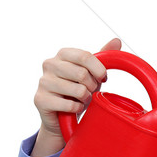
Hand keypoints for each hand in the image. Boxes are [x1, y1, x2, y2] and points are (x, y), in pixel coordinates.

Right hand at [31, 38, 121, 156]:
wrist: (60, 116)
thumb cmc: (77, 91)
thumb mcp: (91, 73)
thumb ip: (102, 56)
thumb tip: (117, 40)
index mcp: (62, 54)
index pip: (85, 56)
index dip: (99, 69)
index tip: (103, 78)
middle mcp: (49, 64)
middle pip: (82, 74)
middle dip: (92, 86)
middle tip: (90, 92)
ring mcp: (43, 82)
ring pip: (78, 90)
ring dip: (85, 99)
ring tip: (81, 100)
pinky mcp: (40, 99)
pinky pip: (70, 105)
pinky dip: (77, 109)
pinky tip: (73, 108)